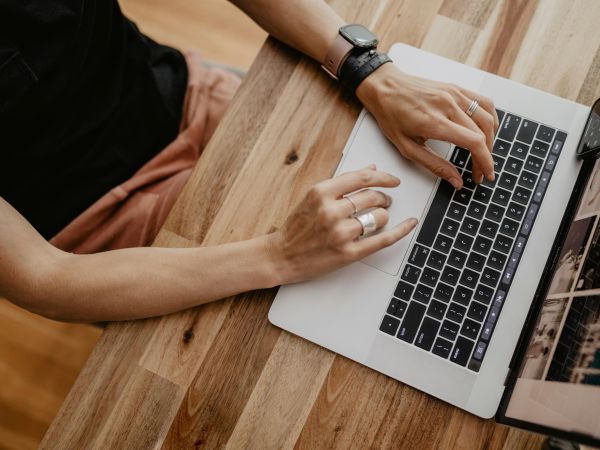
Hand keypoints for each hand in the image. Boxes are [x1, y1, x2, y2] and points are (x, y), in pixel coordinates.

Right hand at [267, 165, 417, 283]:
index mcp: (321, 193)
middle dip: (383, 197)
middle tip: (384, 201)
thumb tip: (371, 169)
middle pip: (372, 196)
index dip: (383, 177)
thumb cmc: (296, 228)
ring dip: (383, 215)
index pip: (361, 178)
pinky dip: (400, 231)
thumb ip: (342, 183)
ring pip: (379, 217)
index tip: (392, 179)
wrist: (281, 256)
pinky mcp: (348, 253)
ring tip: (378, 217)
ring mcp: (340, 233)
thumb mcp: (313, 198)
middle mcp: (331, 211)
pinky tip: (410, 224)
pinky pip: (382, 240)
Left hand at [356, 63, 498, 189]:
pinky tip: (486, 131)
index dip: (485, 162)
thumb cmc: (391, 115)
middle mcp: (448, 105)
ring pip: (488, 118)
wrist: (385, 86)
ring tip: (484, 154)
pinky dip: (490, 119)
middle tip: (480, 171)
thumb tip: (456, 181)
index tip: (485, 175)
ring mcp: (454, 94)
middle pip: (483, 133)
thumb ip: (434, 165)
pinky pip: (484, 102)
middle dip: (486, 157)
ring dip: (492, 139)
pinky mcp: (456, 88)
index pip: (474, 143)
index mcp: (434, 122)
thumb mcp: (406, 148)